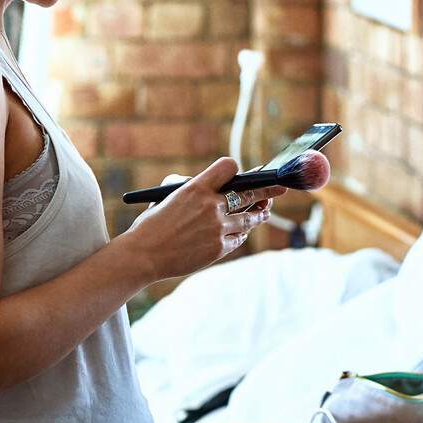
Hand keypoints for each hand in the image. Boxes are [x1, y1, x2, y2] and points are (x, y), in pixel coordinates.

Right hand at [124, 157, 287, 279]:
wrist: (144, 255)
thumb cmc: (152, 224)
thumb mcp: (167, 196)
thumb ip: (190, 186)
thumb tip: (209, 183)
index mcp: (196, 188)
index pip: (228, 167)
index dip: (235, 169)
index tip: (239, 173)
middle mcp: (211, 206)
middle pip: (250, 192)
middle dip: (268, 190)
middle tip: (279, 188)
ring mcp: (218, 228)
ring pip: (249, 217)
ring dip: (258, 214)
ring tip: (264, 211)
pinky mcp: (220, 247)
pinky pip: (239, 237)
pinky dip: (240, 233)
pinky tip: (242, 231)